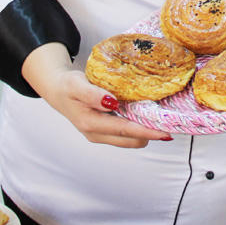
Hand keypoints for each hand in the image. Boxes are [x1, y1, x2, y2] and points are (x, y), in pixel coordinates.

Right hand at [21, 42, 171, 146]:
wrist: (56, 90)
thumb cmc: (67, 85)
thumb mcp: (76, 84)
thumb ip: (92, 94)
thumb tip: (111, 102)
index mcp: (91, 124)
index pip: (125, 130)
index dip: (147, 131)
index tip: (165, 131)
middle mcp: (97, 134)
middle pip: (132, 140)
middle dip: (150, 133)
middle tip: (169, 121)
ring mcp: (101, 135)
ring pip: (131, 140)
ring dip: (144, 131)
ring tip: (159, 117)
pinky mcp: (104, 132)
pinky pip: (126, 134)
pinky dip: (137, 127)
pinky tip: (144, 115)